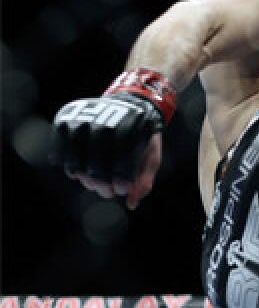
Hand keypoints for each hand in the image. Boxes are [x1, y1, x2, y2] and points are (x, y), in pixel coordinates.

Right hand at [50, 70, 175, 209]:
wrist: (129, 104)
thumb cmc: (141, 136)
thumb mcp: (151, 153)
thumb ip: (145, 178)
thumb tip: (131, 204)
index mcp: (131, 125)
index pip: (122, 158)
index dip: (120, 179)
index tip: (122, 189)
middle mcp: (105, 119)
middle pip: (97, 162)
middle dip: (102, 184)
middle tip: (108, 192)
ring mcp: (82, 118)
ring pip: (76, 158)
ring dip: (85, 179)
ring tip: (95, 184)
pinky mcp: (65, 120)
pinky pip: (59, 150)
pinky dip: (68, 165)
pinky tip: (78, 171)